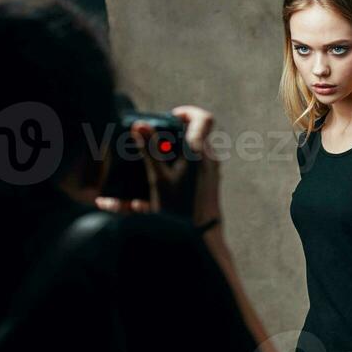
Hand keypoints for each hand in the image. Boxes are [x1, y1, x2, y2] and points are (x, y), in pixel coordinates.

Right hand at [97, 105, 220, 224]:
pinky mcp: (209, 183)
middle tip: (154, 142)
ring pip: (193, 152)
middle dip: (173, 135)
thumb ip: (149, 150)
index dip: (187, 113)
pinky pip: (195, 167)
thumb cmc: (180, 209)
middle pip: (194, 134)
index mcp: (199, 152)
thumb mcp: (159, 179)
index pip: (203, 118)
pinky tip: (162, 181)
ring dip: (174, 153)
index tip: (171, 116)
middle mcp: (209, 159)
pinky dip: (179, 168)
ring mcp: (212, 172)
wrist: (200, 238)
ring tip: (155, 164)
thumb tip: (140, 126)